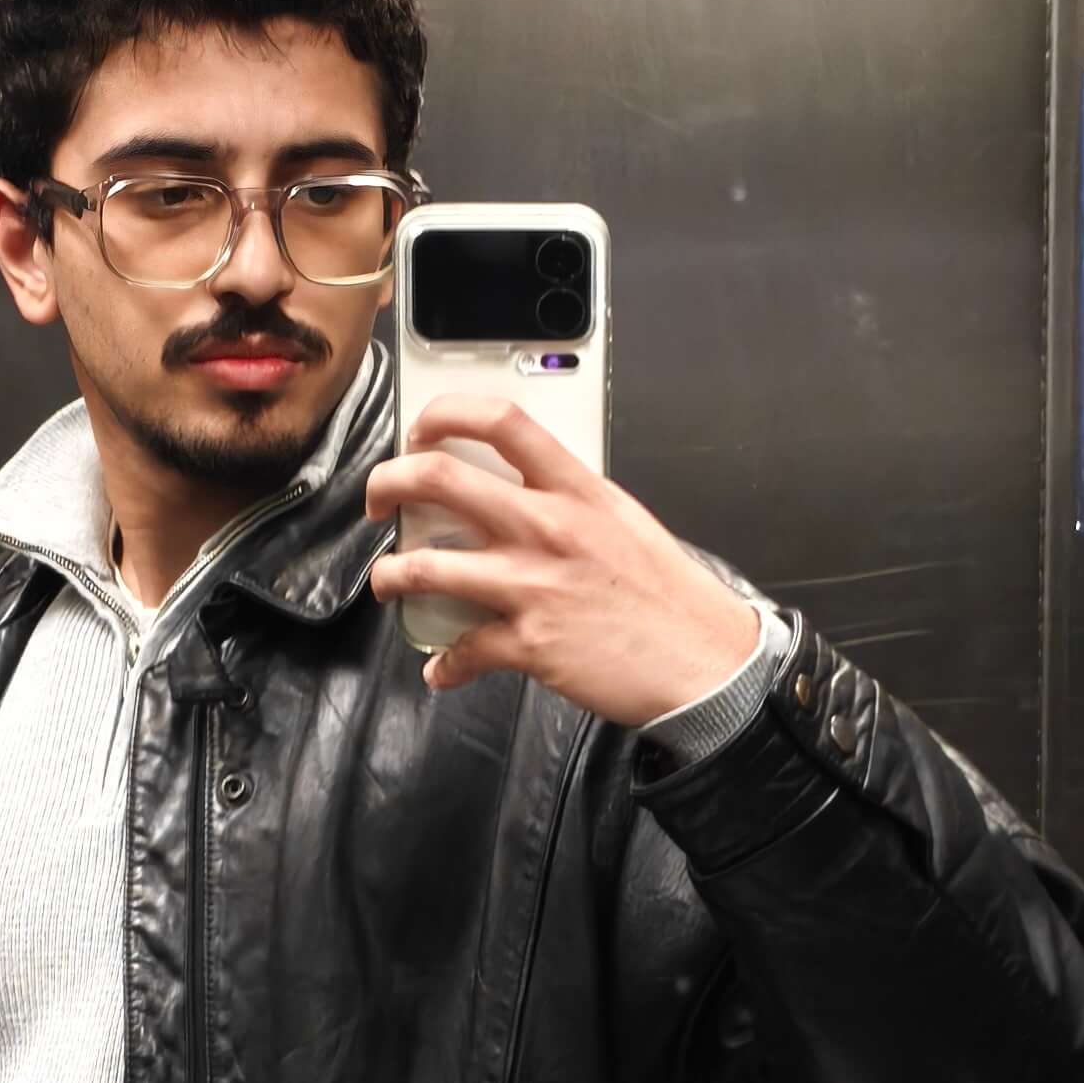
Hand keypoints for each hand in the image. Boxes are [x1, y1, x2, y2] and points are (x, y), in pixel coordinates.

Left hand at [364, 394, 762, 719]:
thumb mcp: (623, 522)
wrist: (704, 660)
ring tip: (389, 581)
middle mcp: (549, 528)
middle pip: (441, 479)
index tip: (421, 430)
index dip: (445, 414)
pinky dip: (445, 664)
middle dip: (389, 482)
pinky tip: (443, 668)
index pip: (502, 421)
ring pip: (429, 566)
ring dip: (393, 575)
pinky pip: (463, 650)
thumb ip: (571, 503)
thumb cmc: (669, 596)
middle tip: (379, 499)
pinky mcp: (529, 643)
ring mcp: (534, 585)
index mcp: (577, 491)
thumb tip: (525, 498)